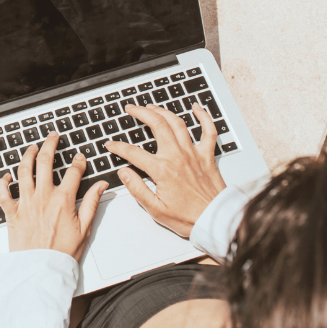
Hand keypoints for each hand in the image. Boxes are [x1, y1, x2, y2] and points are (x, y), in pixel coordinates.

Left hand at [0, 132, 108, 260]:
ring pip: (23, 170)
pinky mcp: (12, 213)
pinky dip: (2, 182)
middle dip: (50, 145)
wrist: (42, 271)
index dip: (78, 161)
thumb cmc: (63, 253)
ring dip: (27, 155)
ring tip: (32, 147)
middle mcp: (43, 197)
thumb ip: (93, 203)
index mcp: (63, 200)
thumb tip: (102, 185)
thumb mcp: (85, 228)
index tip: (79, 158)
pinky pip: (3, 193)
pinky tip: (6, 176)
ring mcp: (26, 203)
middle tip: (53, 137)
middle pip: (45, 162)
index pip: (73, 171)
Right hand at [105, 103, 225, 236]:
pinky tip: (197, 108)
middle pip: (157, 125)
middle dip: (141, 112)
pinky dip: (204, 117)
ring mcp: (193, 153)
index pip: (133, 152)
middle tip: (131, 108)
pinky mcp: (207, 155)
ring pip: (177, 123)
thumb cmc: (188, 218)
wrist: (215, 220)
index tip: (111, 145)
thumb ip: (137, 189)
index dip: (119, 147)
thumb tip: (124, 173)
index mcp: (162, 170)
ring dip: (163, 111)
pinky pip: (208, 131)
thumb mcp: (156, 209)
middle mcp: (177, 156)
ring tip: (152, 106)